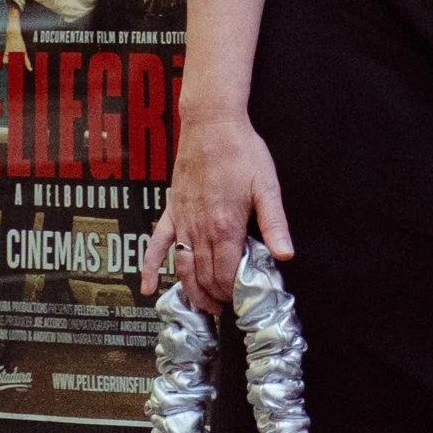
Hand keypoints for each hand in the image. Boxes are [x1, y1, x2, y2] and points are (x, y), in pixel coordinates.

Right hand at [139, 112, 294, 309]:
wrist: (211, 123)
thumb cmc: (241, 151)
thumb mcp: (266, 186)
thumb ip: (275, 224)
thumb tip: (284, 255)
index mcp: (225, 226)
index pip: (227, 274)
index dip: (234, 293)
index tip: (243, 301)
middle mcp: (200, 229)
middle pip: (205, 276)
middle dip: (216, 297)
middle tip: (227, 309)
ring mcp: (182, 221)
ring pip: (182, 267)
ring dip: (191, 291)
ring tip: (203, 307)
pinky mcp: (171, 211)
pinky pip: (156, 244)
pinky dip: (150, 267)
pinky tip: (148, 287)